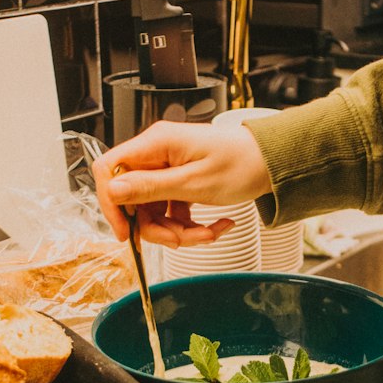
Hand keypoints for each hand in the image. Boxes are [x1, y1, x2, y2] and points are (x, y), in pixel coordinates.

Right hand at [92, 120, 272, 245]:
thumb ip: (150, 187)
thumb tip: (113, 190)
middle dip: (155, 226)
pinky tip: (214, 226)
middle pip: (132, 198)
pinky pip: (170, 210)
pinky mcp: (180, 181)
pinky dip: (188, 225)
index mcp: (156, 144)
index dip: (111, 203)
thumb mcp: (194, 183)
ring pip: (153, 210)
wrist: (273, 163)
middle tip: (180, 239)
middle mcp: (157, 153)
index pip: (109, 170)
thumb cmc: (242, 164)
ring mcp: (168, 168)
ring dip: (176, 230)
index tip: (124, 232)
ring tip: (207, 234)